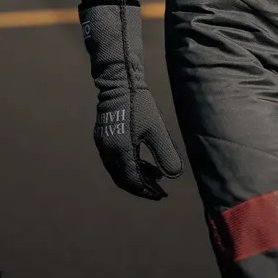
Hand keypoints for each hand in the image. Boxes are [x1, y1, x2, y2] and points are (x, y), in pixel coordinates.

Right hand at [80, 4, 184, 199]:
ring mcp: (102, 145)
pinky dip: (128, 166)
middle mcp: (107, 151)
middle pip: (123, 179)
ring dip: (135, 177)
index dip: (147, 191)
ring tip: (156, 177)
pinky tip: (144, 164)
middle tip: (158, 191)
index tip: (161, 194)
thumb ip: (166, 154)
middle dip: (141, 187)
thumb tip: (174, 175)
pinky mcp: (103, 138)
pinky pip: (114, 160)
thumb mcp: (157, 129)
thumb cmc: (140, 104)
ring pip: (118, 171)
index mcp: (120, 151)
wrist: (119, 83)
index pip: (133, 181)